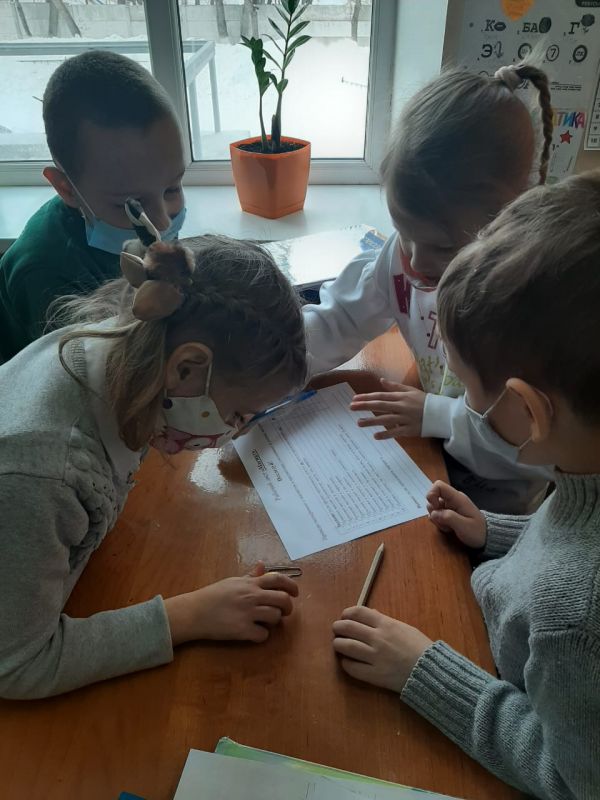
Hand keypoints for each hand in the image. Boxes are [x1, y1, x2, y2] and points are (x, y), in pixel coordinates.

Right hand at [165, 562, 298, 645]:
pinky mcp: (242, 630)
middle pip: (283, 599)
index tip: (295, 593)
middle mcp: (252, 596)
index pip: (278, 579)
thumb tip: (263, 565)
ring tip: (266, 621)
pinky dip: (262, 635)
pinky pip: (263, 635)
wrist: (194, 612)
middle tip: (284, 612)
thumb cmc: (212, 595)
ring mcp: (248, 613)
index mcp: (250, 583)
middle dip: (288, 607)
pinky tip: (254, 633)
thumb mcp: (233, 582)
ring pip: (275, 617)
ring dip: (275, 621)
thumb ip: (250, 576)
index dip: (291, 585)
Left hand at [332, 606, 431, 692]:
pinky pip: (352, 668)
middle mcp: (377, 638)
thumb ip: (385, 621)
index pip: (358, 612)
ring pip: (346, 647)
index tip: (344, 617)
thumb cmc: (420, 647)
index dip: (347, 613)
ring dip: (338, 644)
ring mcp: (374, 657)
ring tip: (338, 644)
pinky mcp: (374, 675)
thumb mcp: (404, 628)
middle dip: (338, 627)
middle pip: (348, 628)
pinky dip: (346, 663)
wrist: (431, 672)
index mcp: (386, 624)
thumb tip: (370, 614)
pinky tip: (346, 662)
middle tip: (336, 629)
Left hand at [350, 379, 425, 438]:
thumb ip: (395, 387)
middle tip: (351, 407)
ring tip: (359, 423)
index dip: (367, 397)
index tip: (355, 399)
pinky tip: (375, 436)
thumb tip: (381, 381)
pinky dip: (386, 434)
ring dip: (372, 421)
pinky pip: (396, 432)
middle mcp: (402, 406)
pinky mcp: (410, 429)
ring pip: (386, 419)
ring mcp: (406, 418)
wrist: (441, 413)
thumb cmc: (424, 401)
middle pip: (380, 406)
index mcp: (401, 397)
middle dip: (365, 406)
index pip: (381, 396)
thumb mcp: (410, 390)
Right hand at [426, 480, 486, 547]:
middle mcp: (452, 499)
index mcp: (457, 498)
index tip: (436, 508)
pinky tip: (449, 528)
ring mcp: (450, 506)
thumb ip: (448, 517)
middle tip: (445, 522)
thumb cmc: (477, 531)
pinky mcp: (448, 513)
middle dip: (434, 511)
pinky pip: (437, 514)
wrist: (486, 537)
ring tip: (448, 527)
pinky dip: (439, 522)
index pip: (438, 485)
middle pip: (433, 498)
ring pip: (434, 508)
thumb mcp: (463, 526)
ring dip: (437, 519)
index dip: (432, 494)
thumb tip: (433, 513)